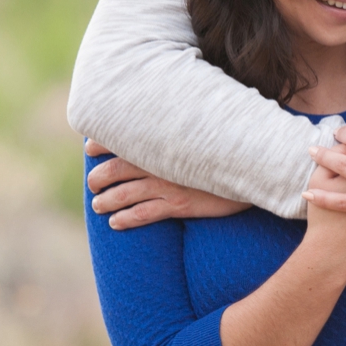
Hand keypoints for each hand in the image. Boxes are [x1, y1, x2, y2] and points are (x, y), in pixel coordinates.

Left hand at [85, 138, 249, 229]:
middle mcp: (162, 161)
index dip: (102, 142)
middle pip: (117, 168)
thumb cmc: (230, 148)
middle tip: (93, 183)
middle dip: (99, 176)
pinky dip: (125, 219)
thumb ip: (184, 129)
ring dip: (107, 200)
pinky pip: (144, 213)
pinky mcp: (180, 204)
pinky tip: (115, 223)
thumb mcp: (204, 133)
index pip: (125, 138)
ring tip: (98, 205)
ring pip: (126, 193)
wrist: (255, 168)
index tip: (89, 148)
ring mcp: (169, 183)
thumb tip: (171, 123)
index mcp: (165, 141)